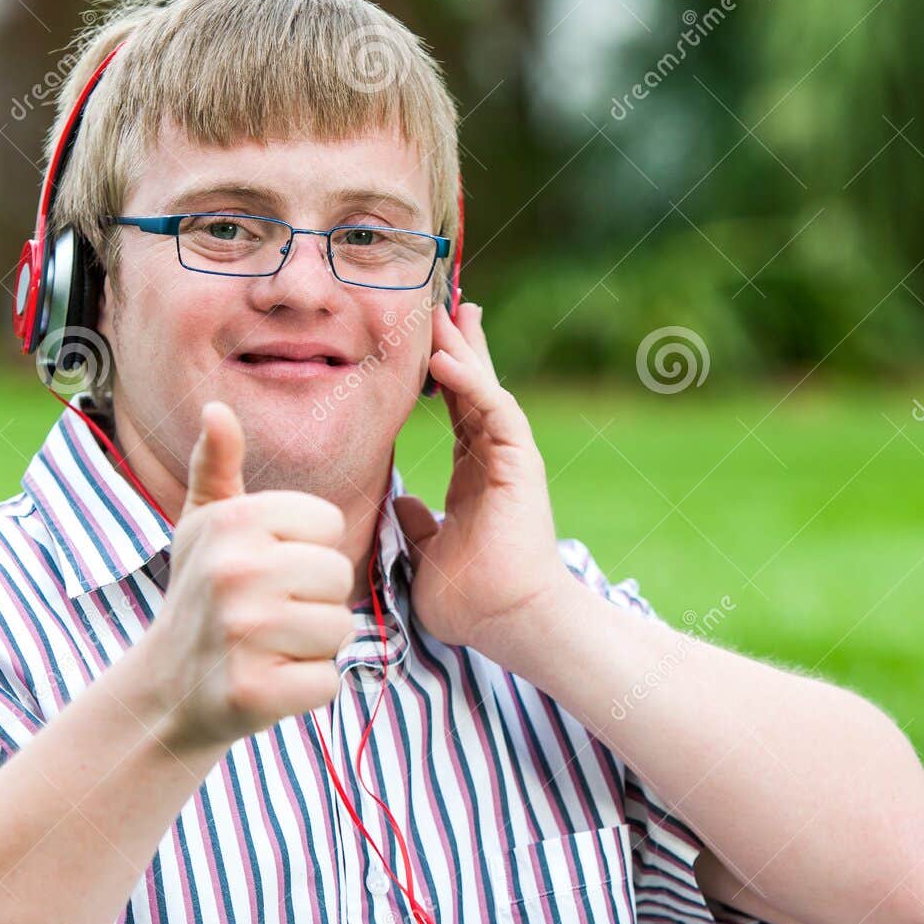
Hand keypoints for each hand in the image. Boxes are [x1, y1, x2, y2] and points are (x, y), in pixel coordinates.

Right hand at [143, 401, 355, 752]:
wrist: (166, 687)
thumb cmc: (200, 591)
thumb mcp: (203, 522)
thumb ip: (216, 465)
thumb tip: (217, 410)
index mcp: (232, 521)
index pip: (329, 524)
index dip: (307, 550)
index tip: (266, 567)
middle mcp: (234, 572)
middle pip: (339, 576)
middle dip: (315, 599)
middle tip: (268, 613)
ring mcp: (242, 634)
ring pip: (339, 629)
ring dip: (313, 644)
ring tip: (268, 645)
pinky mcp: (253, 692)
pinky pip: (327, 682)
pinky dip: (306, 688)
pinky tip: (267, 680)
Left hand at [393, 302, 573, 661]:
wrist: (507, 622)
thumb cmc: (473, 600)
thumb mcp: (429, 554)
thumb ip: (421, 525)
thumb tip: (404, 504)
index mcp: (475, 477)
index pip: (458, 412)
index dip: (442, 376)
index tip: (425, 341)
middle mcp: (495, 461)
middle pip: (474, 389)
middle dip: (458, 345)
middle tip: (440, 301)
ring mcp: (510, 459)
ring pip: (485, 389)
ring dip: (463, 350)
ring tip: (443, 310)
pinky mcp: (520, 463)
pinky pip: (494, 410)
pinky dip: (472, 381)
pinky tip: (448, 356)